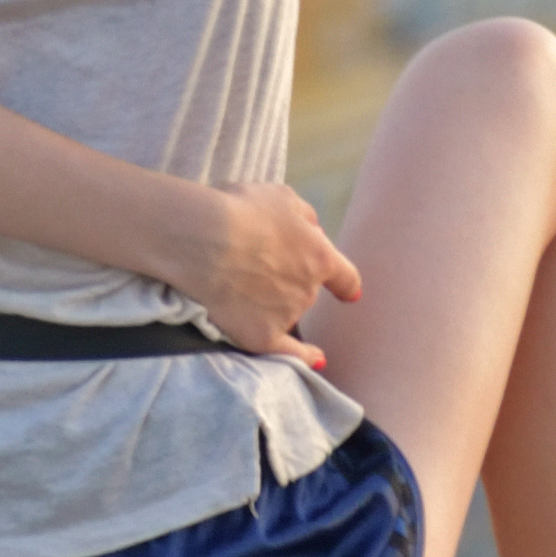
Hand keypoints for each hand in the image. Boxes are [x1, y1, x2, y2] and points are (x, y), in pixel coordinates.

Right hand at [161, 180, 362, 368]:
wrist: (204, 241)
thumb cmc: (240, 210)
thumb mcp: (280, 197)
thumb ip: (303, 216)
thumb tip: (314, 231)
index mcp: (319, 256)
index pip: (344, 276)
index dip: (346, 284)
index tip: (351, 293)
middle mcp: (308, 290)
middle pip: (305, 289)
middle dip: (287, 279)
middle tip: (253, 261)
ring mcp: (287, 316)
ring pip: (287, 312)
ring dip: (273, 302)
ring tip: (237, 282)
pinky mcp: (261, 337)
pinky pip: (288, 353)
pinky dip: (303, 356)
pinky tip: (315, 359)